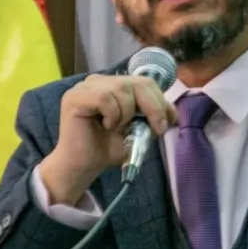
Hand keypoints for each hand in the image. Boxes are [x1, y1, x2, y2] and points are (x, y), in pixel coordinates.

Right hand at [40, 74, 177, 204]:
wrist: (84, 167)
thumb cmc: (108, 148)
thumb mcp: (139, 130)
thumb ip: (153, 116)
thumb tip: (172, 112)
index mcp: (114, 85)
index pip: (144, 81)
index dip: (159, 100)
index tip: (166, 123)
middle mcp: (99, 81)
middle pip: (137, 82)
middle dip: (152, 106)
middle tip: (156, 129)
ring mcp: (85, 87)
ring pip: (121, 88)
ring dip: (127, 113)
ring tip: (118, 128)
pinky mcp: (75, 97)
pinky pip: (104, 97)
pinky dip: (112, 115)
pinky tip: (106, 126)